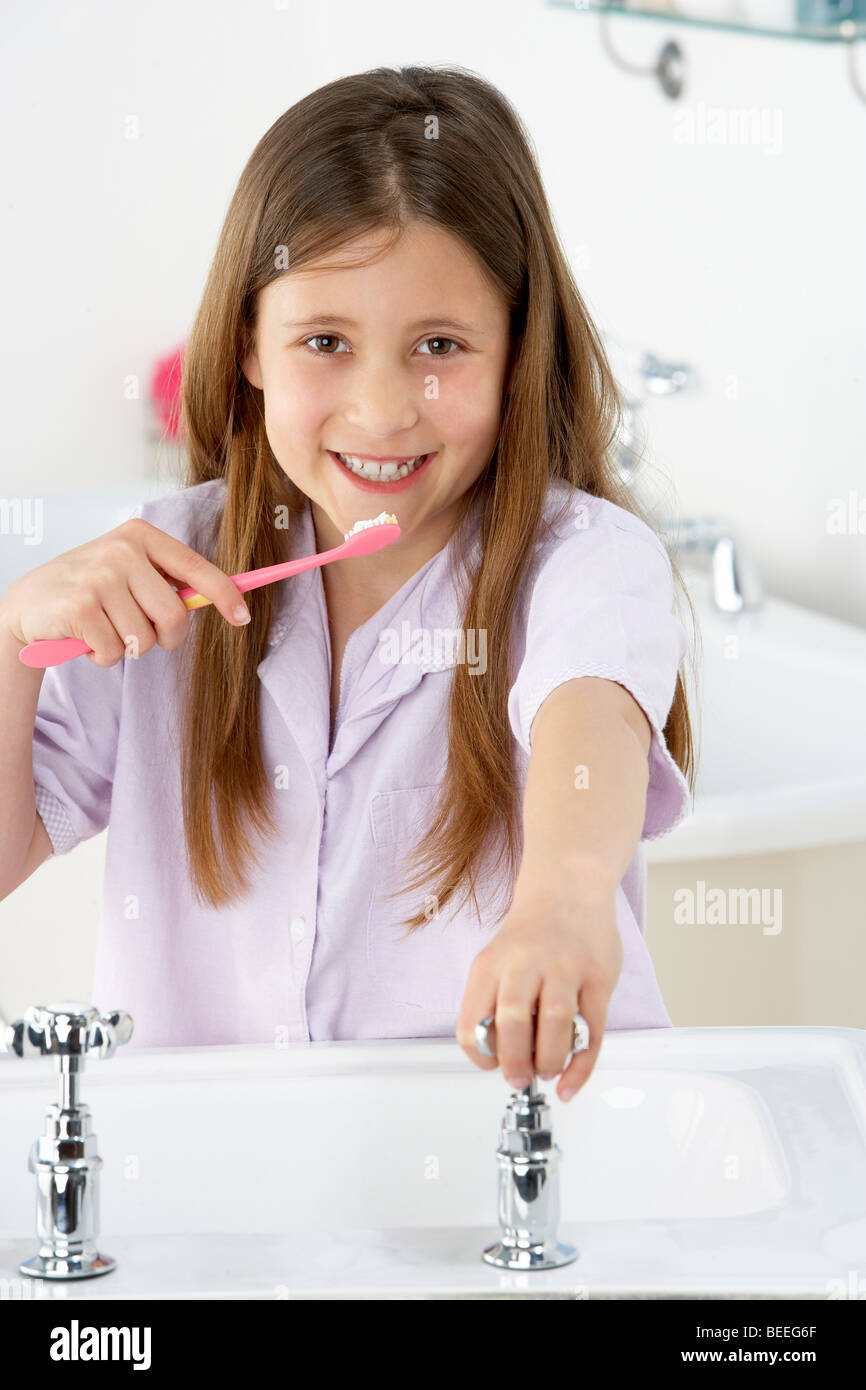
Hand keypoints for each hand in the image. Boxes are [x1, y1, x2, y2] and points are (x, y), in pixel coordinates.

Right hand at [0, 517, 251, 665]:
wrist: (29, 604)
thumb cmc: (90, 590)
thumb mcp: (128, 572)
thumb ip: (167, 582)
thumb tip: (225, 601)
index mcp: (141, 536)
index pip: (196, 568)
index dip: (225, 595)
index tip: (243, 617)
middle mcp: (122, 551)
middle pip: (174, 616)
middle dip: (164, 638)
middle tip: (139, 633)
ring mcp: (100, 577)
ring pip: (144, 639)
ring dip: (127, 647)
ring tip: (104, 628)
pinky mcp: (81, 607)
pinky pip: (115, 652)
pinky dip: (102, 655)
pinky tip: (85, 636)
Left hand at [456, 880, 622, 1100]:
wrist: (568, 887)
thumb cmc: (531, 937)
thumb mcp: (498, 961)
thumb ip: (496, 1004)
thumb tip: (504, 1061)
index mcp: (490, 966)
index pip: (471, 1023)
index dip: (481, 1056)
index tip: (493, 1066)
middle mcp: (525, 964)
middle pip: (511, 1021)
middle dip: (514, 1063)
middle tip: (520, 1079)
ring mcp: (564, 968)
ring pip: (555, 1024)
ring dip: (549, 1060)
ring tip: (548, 1071)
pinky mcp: (598, 977)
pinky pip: (592, 1029)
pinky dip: (581, 1064)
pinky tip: (572, 1081)